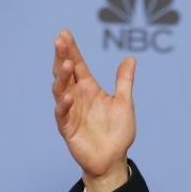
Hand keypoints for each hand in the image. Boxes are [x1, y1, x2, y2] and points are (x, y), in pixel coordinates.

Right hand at [52, 29, 136, 191]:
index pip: (78, 65)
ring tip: (65, 63)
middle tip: (59, 40)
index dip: (71, 50)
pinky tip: (68, 97)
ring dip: (61, 77)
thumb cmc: (118, 131)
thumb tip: (130, 59)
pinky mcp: (68, 128)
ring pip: (60, 90)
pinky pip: (62, 115)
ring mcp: (70, 112)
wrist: (113, 159)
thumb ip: (124, 81)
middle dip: (61, 56)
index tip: (65, 33)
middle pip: (65, 73)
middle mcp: (77, 97)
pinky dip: (64, 106)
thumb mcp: (124, 103)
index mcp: (89, 88)